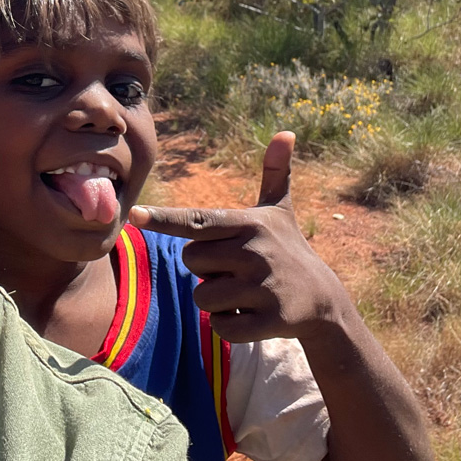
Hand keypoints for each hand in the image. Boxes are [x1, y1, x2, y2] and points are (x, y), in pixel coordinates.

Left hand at [129, 132, 348, 343]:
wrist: (325, 301)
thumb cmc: (289, 250)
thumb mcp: (280, 211)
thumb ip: (275, 173)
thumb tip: (285, 133)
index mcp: (248, 223)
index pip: (197, 221)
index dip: (165, 219)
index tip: (136, 215)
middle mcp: (254, 251)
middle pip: (190, 261)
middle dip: (206, 269)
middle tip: (236, 269)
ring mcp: (263, 286)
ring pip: (203, 297)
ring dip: (217, 300)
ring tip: (245, 293)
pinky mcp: (270, 319)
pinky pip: (221, 327)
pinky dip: (230, 326)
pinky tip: (252, 315)